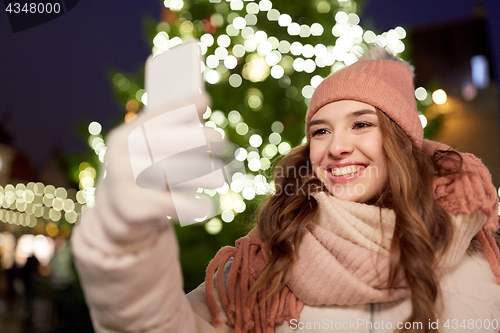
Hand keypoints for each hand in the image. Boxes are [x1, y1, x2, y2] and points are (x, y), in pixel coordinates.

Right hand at [97, 92, 235, 226]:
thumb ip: (172, 130)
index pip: (153, 117)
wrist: (116, 215)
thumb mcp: (149, 151)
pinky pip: (171, 204)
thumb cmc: (143, 175)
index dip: (179, 108)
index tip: (204, 100)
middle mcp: (119, 156)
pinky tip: (205, 206)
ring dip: (201, 175)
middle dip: (196, 139)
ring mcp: (122, 183)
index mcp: (124, 136)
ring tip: (221, 179)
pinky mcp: (132, 209)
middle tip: (222, 140)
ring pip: (169, 174)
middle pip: (162, 143)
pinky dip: (192, 205)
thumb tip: (203, 101)